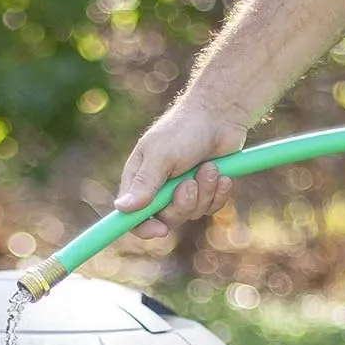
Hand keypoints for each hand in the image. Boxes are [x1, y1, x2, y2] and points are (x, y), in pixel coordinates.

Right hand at [113, 92, 248, 238]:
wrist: (221, 115)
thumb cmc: (184, 129)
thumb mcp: (161, 155)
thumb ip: (144, 183)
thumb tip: (122, 208)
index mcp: (140, 180)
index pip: (132, 217)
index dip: (144, 228)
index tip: (161, 230)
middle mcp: (159, 189)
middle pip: (166, 219)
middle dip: (183, 204)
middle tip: (190, 182)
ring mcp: (183, 190)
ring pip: (192, 213)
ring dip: (204, 192)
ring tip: (209, 167)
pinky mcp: (205, 190)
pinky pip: (211, 207)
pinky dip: (218, 193)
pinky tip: (222, 174)